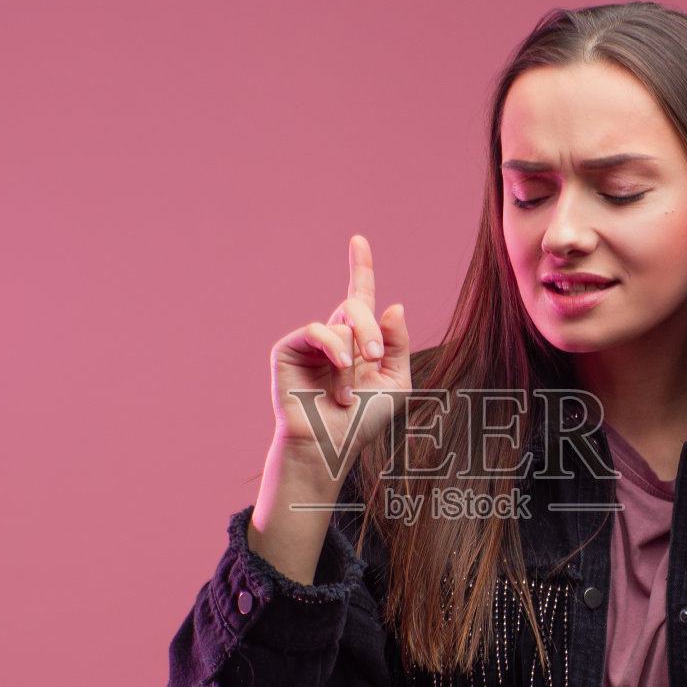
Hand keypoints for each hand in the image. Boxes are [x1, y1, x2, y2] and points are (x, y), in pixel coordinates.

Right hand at [269, 234, 412, 466]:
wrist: (330, 446)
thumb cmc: (362, 423)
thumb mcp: (395, 382)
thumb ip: (397, 345)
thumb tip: (393, 304)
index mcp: (359, 341)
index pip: (361, 296)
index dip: (360, 267)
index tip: (358, 240)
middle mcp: (334, 336)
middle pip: (357, 306)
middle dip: (371, 330)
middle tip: (373, 358)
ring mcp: (310, 342)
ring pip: (340, 322)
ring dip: (353, 353)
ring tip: (349, 391)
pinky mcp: (288, 349)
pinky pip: (316, 331)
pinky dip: (334, 352)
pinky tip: (337, 382)